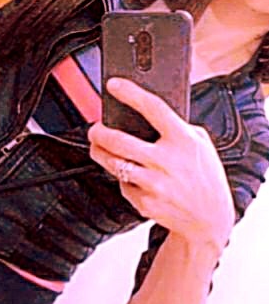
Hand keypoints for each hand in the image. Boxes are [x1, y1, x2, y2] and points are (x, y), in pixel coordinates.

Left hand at [87, 77, 234, 249]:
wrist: (209, 219)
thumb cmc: (205, 177)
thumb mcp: (201, 145)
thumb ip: (178, 128)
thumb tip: (148, 112)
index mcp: (183, 140)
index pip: (152, 108)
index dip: (130, 93)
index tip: (113, 84)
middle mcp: (166, 160)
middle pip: (119, 140)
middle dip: (99, 131)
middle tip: (94, 128)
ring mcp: (154, 183)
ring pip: (113, 162)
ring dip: (100, 152)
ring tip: (98, 146)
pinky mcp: (145, 202)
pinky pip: (123, 184)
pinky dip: (123, 179)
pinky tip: (130, 175)